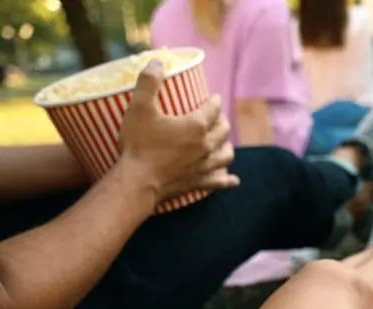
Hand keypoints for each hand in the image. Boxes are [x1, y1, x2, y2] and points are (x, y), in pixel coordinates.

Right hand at [119, 60, 238, 206]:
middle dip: (222, 122)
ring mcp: (204, 165)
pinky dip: (227, 179)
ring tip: (224, 143)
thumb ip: (148, 82)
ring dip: (227, 146)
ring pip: (226, 154)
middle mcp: (206, 145)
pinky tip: (234, 180)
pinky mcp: (199, 182)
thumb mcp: (139, 107)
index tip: (214, 98)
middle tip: (218, 118)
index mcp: (197, 125)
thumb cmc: (139, 143)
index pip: (213, 109)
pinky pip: (219, 181)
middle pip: (223, 130)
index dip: (215, 101)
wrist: (138, 181)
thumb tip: (157, 62)